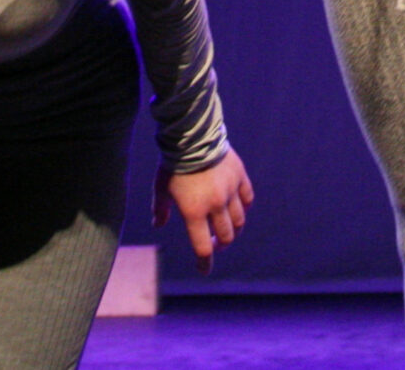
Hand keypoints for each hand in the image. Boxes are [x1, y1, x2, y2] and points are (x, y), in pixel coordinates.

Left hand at [153, 150, 252, 272]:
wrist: (192, 135)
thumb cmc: (173, 164)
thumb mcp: (161, 188)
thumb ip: (160, 209)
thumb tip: (158, 225)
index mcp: (194, 212)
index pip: (202, 247)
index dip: (204, 262)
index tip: (204, 269)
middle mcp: (215, 205)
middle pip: (225, 236)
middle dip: (219, 244)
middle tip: (213, 242)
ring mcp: (230, 191)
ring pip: (239, 220)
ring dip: (233, 229)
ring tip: (225, 227)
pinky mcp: (239, 177)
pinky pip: (247, 198)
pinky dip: (243, 206)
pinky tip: (236, 206)